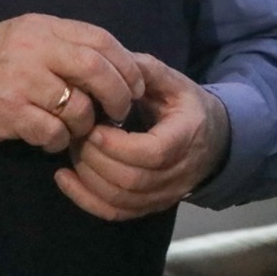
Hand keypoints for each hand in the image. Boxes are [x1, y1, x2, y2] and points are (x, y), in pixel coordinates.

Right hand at [0, 14, 144, 153]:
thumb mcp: (21, 39)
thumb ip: (61, 47)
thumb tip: (113, 67)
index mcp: (41, 27)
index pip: (100, 39)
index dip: (126, 64)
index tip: (135, 86)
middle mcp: (32, 47)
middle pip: (97, 68)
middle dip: (118, 95)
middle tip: (119, 114)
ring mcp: (19, 79)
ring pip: (78, 105)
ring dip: (85, 124)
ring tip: (76, 129)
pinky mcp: (6, 111)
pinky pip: (52, 131)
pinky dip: (58, 141)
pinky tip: (48, 140)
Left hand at [54, 53, 229, 220]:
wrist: (212, 140)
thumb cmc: (186, 106)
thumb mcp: (172, 81)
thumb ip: (144, 71)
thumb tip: (110, 62)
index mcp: (187, 136)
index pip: (152, 153)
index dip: (118, 146)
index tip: (94, 128)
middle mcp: (178, 173)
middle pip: (131, 180)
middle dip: (95, 159)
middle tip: (77, 134)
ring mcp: (164, 195)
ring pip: (121, 200)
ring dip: (88, 177)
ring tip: (72, 149)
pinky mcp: (149, 207)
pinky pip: (115, 213)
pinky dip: (85, 199)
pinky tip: (64, 178)